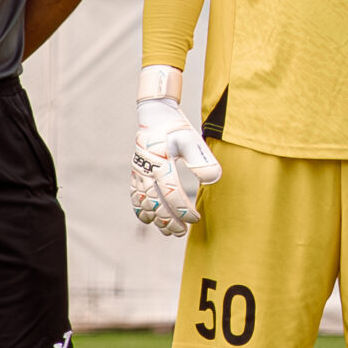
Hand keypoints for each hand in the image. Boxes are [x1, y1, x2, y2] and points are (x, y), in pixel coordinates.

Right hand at [132, 67, 221, 237]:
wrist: (155, 116)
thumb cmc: (176, 128)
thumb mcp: (192, 139)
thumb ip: (202, 159)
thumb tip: (213, 179)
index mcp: (162, 163)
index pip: (172, 195)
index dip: (183, 211)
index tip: (195, 218)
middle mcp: (147, 171)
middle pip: (156, 204)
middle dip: (170, 221)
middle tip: (183, 231)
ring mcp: (139, 173)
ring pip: (143, 204)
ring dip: (156, 220)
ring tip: (170, 231)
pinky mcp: (136, 174)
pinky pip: (134, 197)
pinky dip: (140, 211)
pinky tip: (150, 220)